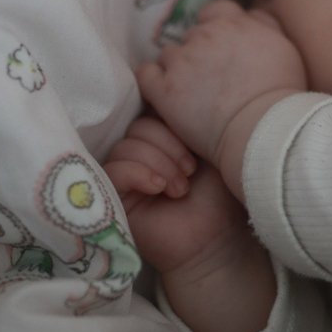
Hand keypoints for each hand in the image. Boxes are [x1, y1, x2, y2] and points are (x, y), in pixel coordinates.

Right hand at [104, 114, 252, 278]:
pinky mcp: (114, 198)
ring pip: (126, 147)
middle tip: (191, 170)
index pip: (151, 110)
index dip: (172, 122)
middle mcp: (141, 153)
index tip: (198, 145)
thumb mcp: (209, 149)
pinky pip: (113, 171)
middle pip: (138, 127)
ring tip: (181, 187)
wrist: (217, 239)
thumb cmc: (218, 195)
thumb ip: (191, 122)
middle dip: (168, 145)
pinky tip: (160, 188)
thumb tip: (177, 92)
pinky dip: (139, 174)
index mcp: (163, 136)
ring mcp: (126, 174)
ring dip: (158, 164)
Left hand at [136, 1, 307, 195]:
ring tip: (192, 93)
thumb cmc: (279, 93)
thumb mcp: (284, 47)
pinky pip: (146, 74)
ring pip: (169, 54)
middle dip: (200, 52)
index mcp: (233, 23)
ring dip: (178, 68)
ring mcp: (181, 61)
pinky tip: (163, 93)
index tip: (221, 47)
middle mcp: (204, 36)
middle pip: (193, 35)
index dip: (215, 26)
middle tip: (213, 79)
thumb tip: (250, 15)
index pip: (214, 10)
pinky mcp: (164, 89)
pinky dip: (152, 80)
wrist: (261, 130)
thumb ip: (264, 24)